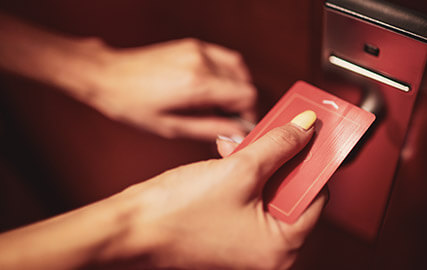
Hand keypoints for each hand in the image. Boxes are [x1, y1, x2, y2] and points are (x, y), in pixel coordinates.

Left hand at [88, 38, 256, 139]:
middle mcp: (201, 62)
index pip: (246, 95)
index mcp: (196, 85)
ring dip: (238, 88)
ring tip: (222, 104)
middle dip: (242, 103)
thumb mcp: (171, 127)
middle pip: (245, 82)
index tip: (240, 125)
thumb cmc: (132, 104)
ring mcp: (198, 50)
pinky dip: (228, 74)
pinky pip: (224, 58)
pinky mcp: (193, 45)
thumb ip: (209, 129)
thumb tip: (235, 133)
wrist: (108, 76)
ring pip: (238, 68)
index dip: (249, 114)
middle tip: (228, 118)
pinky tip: (215, 88)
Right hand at [119, 110, 326, 268]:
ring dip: (258, 162)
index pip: (317, 198)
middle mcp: (267, 250)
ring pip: (268, 191)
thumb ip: (279, 146)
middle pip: (292, 193)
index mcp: (280, 247)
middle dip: (280, 159)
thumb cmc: (178, 214)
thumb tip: (305, 130)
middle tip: (278, 132)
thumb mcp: (240, 170)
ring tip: (244, 143)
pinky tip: (229, 155)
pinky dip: (243, 174)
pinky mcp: (230, 230)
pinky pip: (248, 197)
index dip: (315, 164)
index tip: (312, 138)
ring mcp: (247, 241)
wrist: (132, 227)